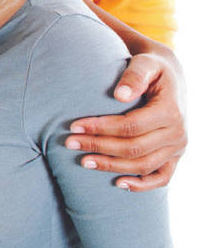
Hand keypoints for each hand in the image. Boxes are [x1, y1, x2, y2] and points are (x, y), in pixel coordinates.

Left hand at [67, 50, 187, 189]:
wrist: (170, 76)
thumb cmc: (151, 67)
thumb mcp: (146, 62)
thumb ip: (134, 75)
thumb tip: (119, 95)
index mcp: (171, 111)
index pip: (131, 126)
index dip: (101, 128)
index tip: (73, 126)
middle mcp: (178, 133)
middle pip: (134, 148)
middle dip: (99, 147)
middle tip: (69, 143)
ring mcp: (178, 148)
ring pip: (144, 165)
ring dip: (112, 166)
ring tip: (83, 162)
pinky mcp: (174, 157)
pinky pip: (162, 178)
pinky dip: (142, 185)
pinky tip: (118, 184)